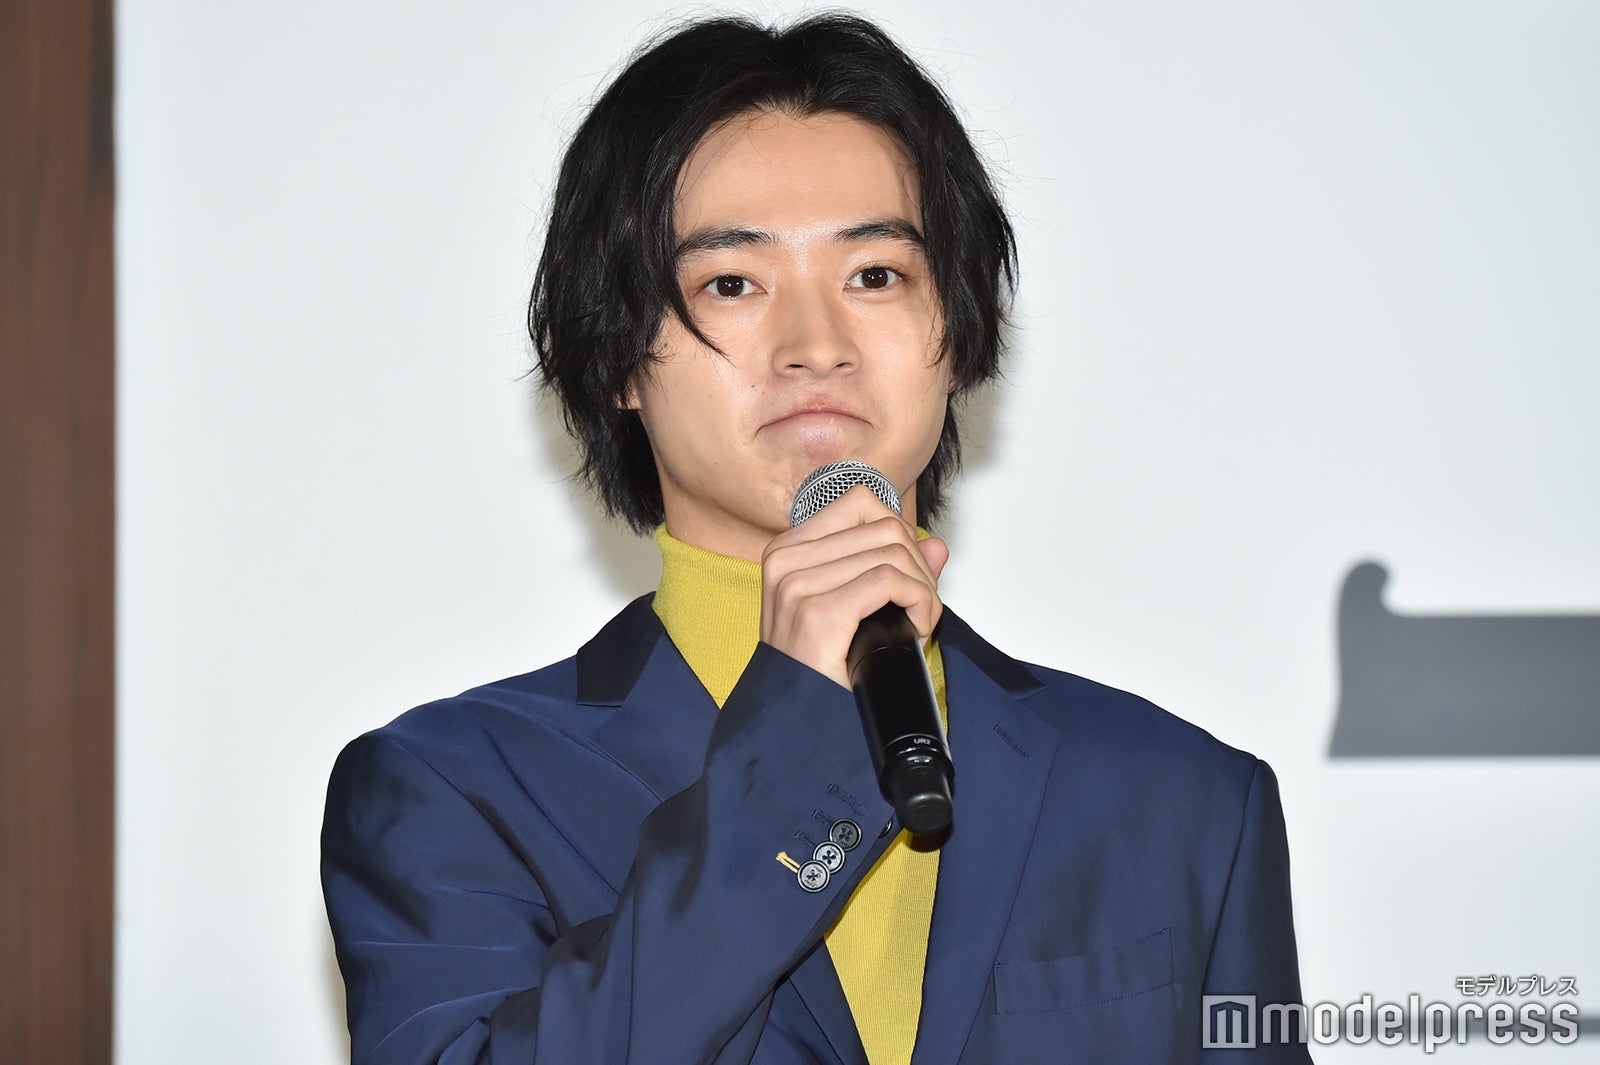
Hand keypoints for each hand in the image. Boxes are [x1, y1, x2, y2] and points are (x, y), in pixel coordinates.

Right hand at [759, 484, 949, 688]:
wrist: (801, 721)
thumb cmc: (820, 671)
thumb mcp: (855, 612)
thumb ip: (894, 570)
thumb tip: (936, 546)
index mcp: (787, 551)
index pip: (860, 503)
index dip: (900, 534)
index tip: (907, 576)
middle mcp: (785, 561)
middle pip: (883, 526)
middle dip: (919, 565)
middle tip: (921, 607)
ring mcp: (797, 585)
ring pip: (893, 551)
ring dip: (923, 588)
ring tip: (919, 621)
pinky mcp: (817, 613)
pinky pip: (890, 580)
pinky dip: (919, 602)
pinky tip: (916, 629)